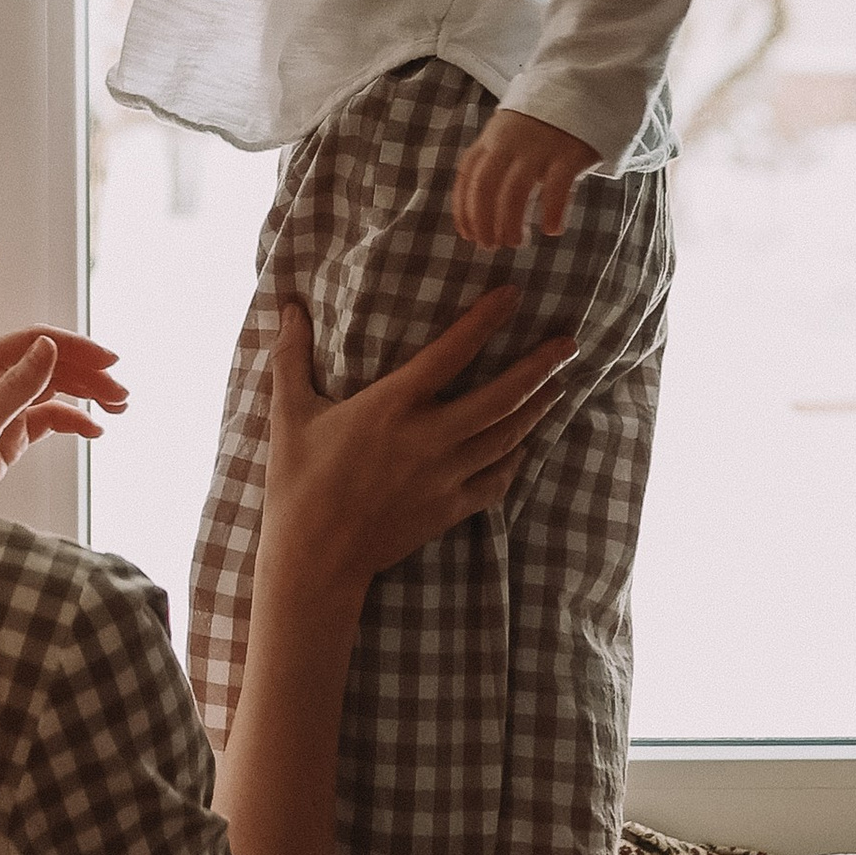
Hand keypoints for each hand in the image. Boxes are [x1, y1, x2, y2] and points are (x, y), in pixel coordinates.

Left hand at [0, 327, 125, 506]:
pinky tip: (93, 430)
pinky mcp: (5, 439)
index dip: (75, 347)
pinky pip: (46, 420)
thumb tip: (50, 348)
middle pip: (48, 365)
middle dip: (88, 375)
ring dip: (86, 395)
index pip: (33, 343)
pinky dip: (72, 421)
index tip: (110, 361)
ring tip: (119, 407)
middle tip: (122, 394)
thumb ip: (14, 388)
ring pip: (51, 391)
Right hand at [254, 294, 566, 592]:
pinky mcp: (449, 510)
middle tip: (569, 343)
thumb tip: (287, 308)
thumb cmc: (297, 482)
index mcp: (390, 407)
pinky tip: (525, 445)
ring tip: (559, 384)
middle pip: (500, 397)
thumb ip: (291, 357)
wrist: (315, 559)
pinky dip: (516, 460)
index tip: (512, 295)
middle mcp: (427, 438)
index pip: (449, 353)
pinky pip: (497, 480)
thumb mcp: (289, 414)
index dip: (484, 321)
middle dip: (539, 367)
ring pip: (506, 437)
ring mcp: (444, 477)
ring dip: (536, 408)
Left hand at [451, 108, 595, 249]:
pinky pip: (557, 188)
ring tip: (516, 243)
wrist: (583, 90)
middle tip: (490, 246)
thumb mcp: (510, 134)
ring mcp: (539, 147)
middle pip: (485, 186)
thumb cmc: (543, 124)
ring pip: (515, 191)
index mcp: (491, 139)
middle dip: (483, 220)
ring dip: (511, 223)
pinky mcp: (569, 153)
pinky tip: (552, 230)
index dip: (464, 209)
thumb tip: (481, 210)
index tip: (467, 234)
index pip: (467, 177)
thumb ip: (496, 161)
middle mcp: (510, 142)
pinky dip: (551, 212)